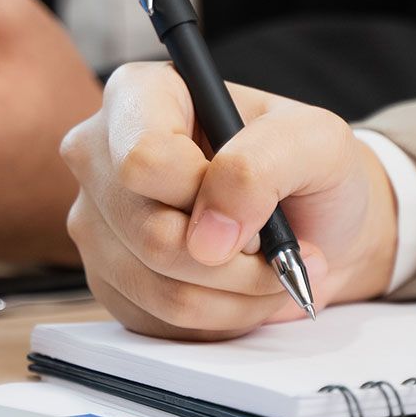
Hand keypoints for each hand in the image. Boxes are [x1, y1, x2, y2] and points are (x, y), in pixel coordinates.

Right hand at [60, 63, 397, 340]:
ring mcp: (98, 222)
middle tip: (279, 244)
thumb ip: (261, 166)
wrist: (318, 223)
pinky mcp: (110, 279)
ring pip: (157, 286)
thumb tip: (208, 235)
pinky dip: (220, 317)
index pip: (143, 159)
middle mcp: (102, 156)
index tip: (255, 205)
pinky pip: (159, 320)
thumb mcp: (316, 142)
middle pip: (149, 232)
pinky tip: (242, 289)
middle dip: (234, 258)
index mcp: (141, 96)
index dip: (203, 195)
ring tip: (272, 270)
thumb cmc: (313, 169)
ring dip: (236, 293)